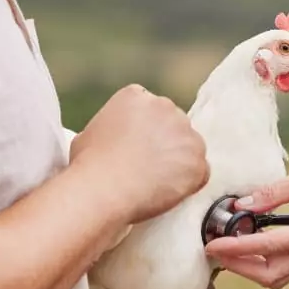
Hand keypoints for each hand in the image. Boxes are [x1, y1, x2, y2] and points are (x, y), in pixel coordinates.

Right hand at [70, 84, 209, 223]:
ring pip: (189, 147)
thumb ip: (108, 130)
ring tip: (157, 183)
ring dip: (179, 162)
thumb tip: (110, 142)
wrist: (104, 188)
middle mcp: (165, 106)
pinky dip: (189, 183)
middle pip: (173, 124)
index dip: (145, 131)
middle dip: (165, 143)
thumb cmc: (89, 165)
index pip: (150, 110)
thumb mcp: (88, 134)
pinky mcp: (197, 160)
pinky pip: (200, 171)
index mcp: (136, 96)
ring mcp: (185, 133)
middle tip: (149, 167)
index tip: (137, 149)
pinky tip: (169, 192)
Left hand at [204, 153, 288, 288]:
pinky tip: (250, 242)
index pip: (266, 248)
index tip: (212, 244)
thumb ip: (274, 192)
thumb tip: (243, 204)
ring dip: (250, 268)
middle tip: (215, 248)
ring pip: (277, 276)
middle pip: (269, 275)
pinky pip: (286, 265)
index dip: (235, 248)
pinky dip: (264, 261)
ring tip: (228, 247)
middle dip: (239, 267)